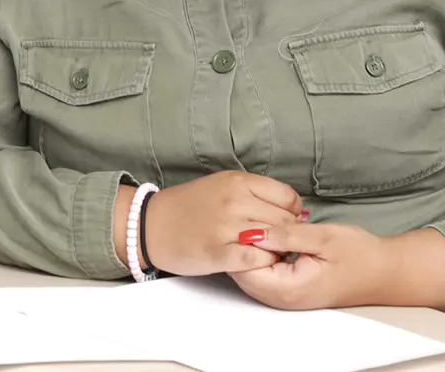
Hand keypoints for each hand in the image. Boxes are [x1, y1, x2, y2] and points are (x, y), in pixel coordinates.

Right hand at [141, 171, 305, 275]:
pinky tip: (254, 261)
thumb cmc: (187, 207)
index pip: (288, 197)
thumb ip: (254, 194)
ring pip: (276, 240)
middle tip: (276, 241)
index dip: (292, 213)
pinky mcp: (218, 252)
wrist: (150, 225)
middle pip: (285, 220)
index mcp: (237, 181)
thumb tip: (294, 210)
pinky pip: (258, 259)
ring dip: (277, 250)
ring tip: (266, 252)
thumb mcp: (221, 186)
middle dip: (287, 234)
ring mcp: (226, 227)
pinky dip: (263, 262)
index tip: (283, 221)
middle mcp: (234, 200)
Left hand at [233, 223, 444, 311]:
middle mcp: (280, 299)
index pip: (241, 267)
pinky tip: (268, 235)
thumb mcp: (323, 237)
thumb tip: (251, 231)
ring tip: (260, 222)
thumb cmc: (359, 254)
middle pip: (240, 271)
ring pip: (249, 271)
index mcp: (287, 289)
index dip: (239, 241)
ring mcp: (283, 297)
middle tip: (249, 215)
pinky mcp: (288, 290)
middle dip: (241, 245)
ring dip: (250, 249)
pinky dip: (260, 254)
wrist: (386, 273)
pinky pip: (261, 273)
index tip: (245, 215)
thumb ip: (286, 235)